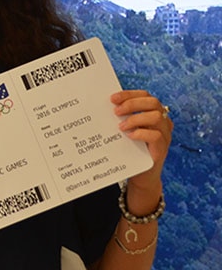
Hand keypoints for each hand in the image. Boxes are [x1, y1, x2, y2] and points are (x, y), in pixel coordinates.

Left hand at [112, 90, 172, 211]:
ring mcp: (165, 135)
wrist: (140, 175)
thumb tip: (104, 105)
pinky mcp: (162, 148)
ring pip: (156, 117)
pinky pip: (156, 135)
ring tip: (121, 126)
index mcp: (153, 113)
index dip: (130, 94)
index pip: (146, 96)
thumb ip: (122, 117)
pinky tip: (129, 136)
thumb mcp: (126, 130)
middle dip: (132, 103)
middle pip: (153, 102)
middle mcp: (162, 122)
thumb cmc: (131, 149)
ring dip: (135, 118)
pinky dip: (141, 133)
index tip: (113, 98)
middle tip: (115, 111)